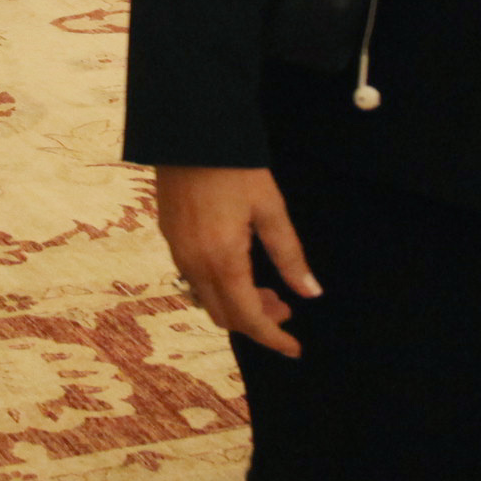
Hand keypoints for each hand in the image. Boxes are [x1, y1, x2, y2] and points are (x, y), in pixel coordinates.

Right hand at [154, 165, 317, 356]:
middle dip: (256, 321)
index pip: (248, 317)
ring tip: (266, 287)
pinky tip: (238, 268)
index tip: (294, 348)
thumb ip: (289, 255)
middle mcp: (195, 264)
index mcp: (223, 260)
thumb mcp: (270, 209)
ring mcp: (178, 252)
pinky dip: (219, 287)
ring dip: (237, 304)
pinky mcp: (170, 238)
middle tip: (285, 307)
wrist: (188, 131)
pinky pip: (194, 280)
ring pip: (207, 299)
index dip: (273, 338)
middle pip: (224, 316)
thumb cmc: (234, 166)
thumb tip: (310, 292)